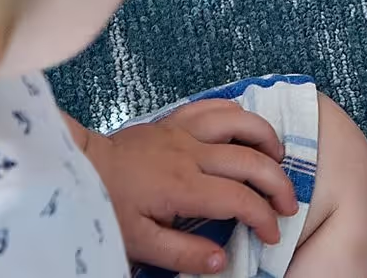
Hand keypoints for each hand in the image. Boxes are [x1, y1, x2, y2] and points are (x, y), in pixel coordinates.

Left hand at [82, 101, 297, 273]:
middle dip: (279, 184)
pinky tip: (248, 129)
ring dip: (267, 139)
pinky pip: (215, 106)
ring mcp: (183, 132)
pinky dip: (239, 114)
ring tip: (279, 160)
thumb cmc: (106, 205)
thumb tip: (222, 259)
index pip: (240, 200)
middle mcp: (190, 154)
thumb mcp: (138, 242)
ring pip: (240, 122)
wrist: (78, 167)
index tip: (271, 234)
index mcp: (182, 187)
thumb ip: (182, 253)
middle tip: (289, 205)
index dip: (264, 218)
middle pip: (251, 161)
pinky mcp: (175, 120)